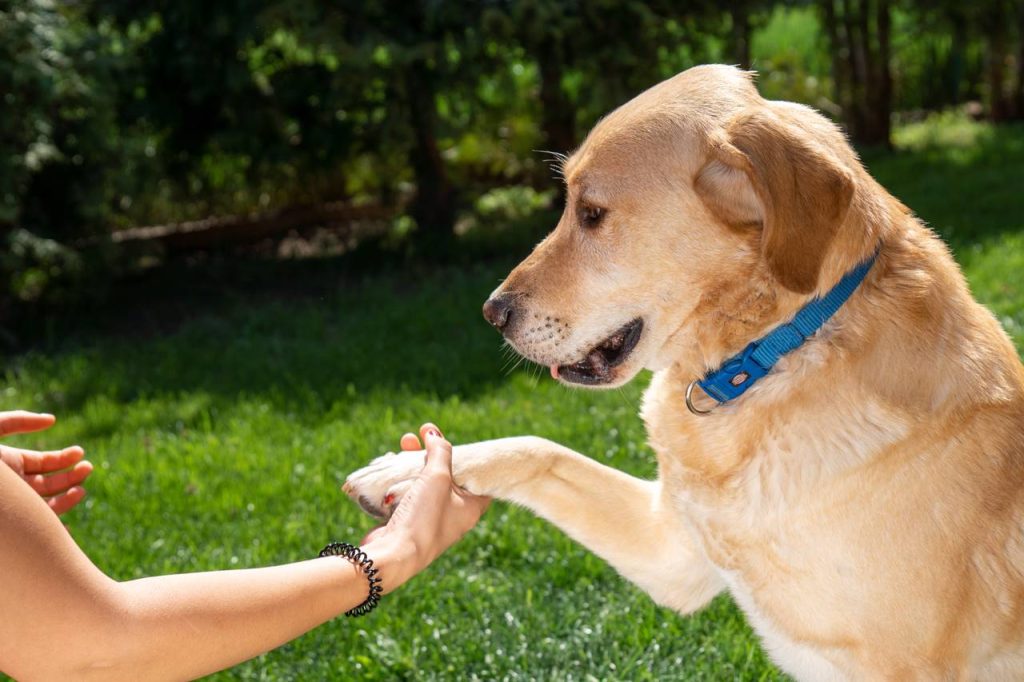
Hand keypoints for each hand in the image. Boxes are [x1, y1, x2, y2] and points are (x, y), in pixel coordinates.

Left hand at [0, 411, 91, 515]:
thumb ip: (19, 421)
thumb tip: (52, 420)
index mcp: (12, 466)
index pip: (44, 464)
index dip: (64, 458)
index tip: (80, 453)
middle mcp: (15, 488)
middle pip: (50, 483)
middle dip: (71, 476)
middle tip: (87, 467)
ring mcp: (16, 507)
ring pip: (48, 504)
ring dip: (68, 495)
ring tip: (82, 487)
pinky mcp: (15, 524)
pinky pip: (38, 525)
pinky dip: (55, 520)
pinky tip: (69, 510)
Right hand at [360, 423, 488, 591]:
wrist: (392, 555)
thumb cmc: (423, 517)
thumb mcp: (438, 477)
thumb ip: (440, 452)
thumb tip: (434, 434)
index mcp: (471, 507)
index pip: (476, 476)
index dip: (465, 455)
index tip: (450, 440)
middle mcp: (454, 514)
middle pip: (447, 475)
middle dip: (432, 452)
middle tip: (421, 433)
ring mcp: (430, 518)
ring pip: (425, 482)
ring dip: (414, 462)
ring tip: (403, 443)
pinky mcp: (409, 521)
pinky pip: (408, 493)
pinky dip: (401, 478)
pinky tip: (390, 464)